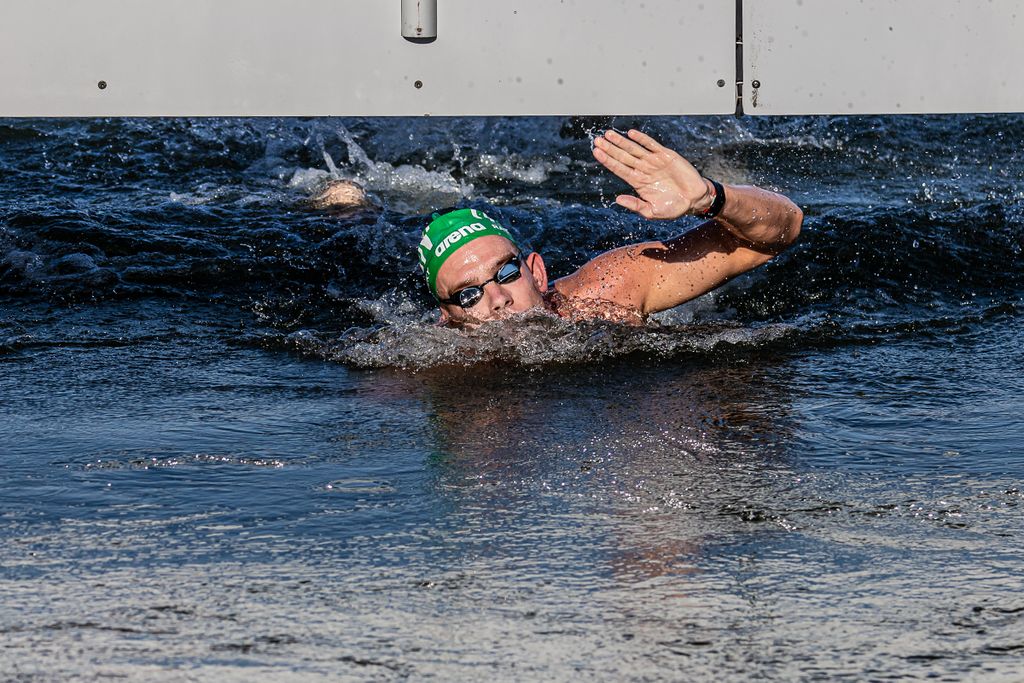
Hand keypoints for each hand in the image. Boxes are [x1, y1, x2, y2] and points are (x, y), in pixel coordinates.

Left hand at [593, 129, 711, 219]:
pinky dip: (642, 139)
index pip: (619, 169)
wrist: (694, 200)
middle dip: (610, 148)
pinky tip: (631, 134)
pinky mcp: (666, 156)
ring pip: (634, 149)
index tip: (596, 152)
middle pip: (623, 157)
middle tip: (597, 140)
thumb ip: (635, 205)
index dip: (607, 161)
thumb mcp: (652, 212)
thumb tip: (617, 199)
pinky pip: (652, 145)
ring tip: (609, 134)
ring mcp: (654, 162)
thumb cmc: (673, 208)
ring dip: (621, 142)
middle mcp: (643, 170)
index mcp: (638, 182)